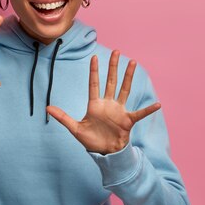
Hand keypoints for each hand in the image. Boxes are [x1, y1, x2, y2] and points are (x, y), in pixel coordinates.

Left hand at [46, 50, 160, 154]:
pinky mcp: (128, 120)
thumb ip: (63, 117)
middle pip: (111, 81)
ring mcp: (119, 111)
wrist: (105, 153)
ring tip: (132, 62)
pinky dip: (148, 109)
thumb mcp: (75, 129)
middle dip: (113, 67)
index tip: (94, 57)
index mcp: (95, 105)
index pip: (94, 84)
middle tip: (116, 51)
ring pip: (124, 90)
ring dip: (128, 77)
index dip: (94, 71)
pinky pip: (140, 113)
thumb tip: (47, 108)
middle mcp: (108, 104)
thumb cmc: (91, 140)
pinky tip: (158, 104)